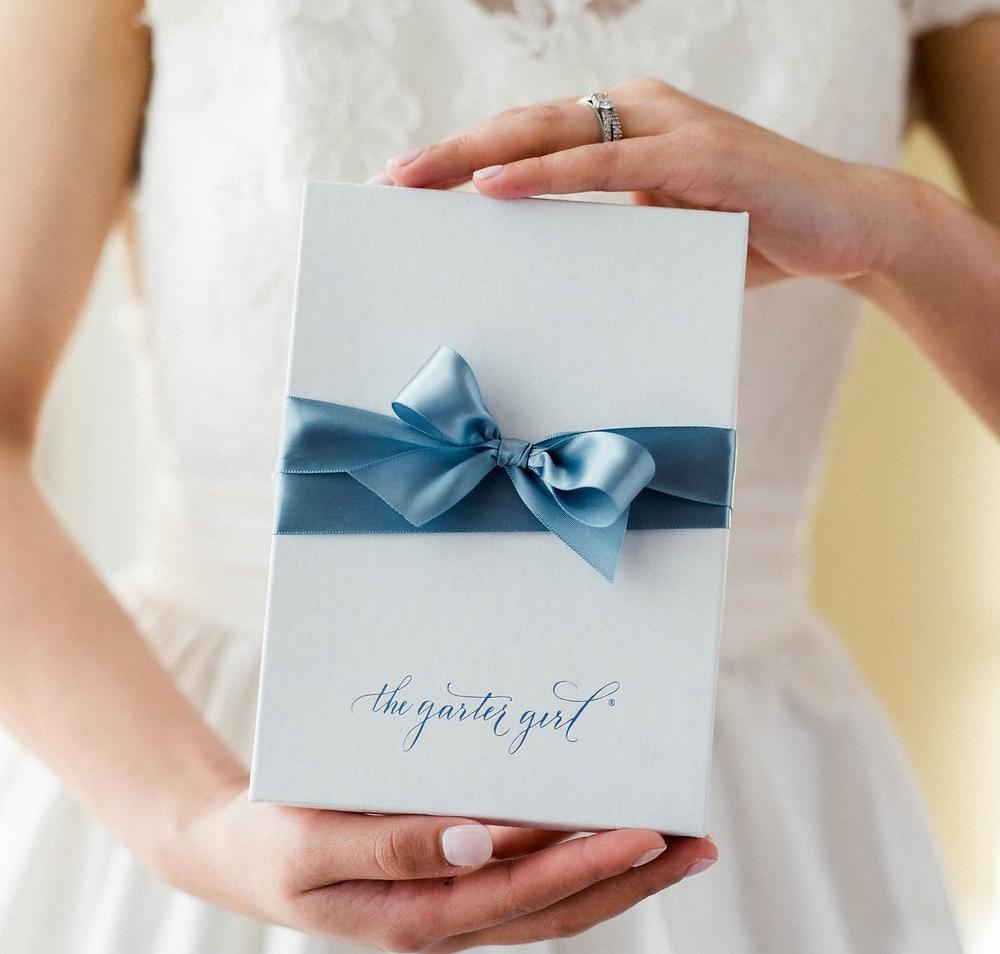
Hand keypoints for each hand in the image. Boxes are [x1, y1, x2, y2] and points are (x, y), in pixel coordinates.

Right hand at [156, 776, 716, 953]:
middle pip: (559, 909)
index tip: (648, 832)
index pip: (525, 898)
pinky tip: (600, 834)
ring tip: (676, 843)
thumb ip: (392, 847)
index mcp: (418, 916)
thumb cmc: (271, 843)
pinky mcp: (450, 883)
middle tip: (696, 841)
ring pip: (553, 902)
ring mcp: (454, 906)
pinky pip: (527, 882)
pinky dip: (575, 862)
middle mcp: (449, 919)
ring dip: (617, 876)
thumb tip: (480, 840)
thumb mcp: (314, 847)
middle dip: (632, 878)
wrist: (235, 854)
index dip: (589, 868)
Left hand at [380, 76, 919, 287]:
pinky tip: (494, 186)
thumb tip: (545, 268)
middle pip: (522, 125)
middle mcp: (638, 113)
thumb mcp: (661, 235)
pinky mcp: (697, 155)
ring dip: (477, 157)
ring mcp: (667, 127)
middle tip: (388, 183)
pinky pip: (605, 164)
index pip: (529, 140)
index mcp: (625, 128)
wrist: (843, 230)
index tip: (411, 189)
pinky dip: (547, 175)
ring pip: (551, 133)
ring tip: (414, 182)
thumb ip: (608, 233)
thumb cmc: (748, 236)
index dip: (466, 160)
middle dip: (449, 155)